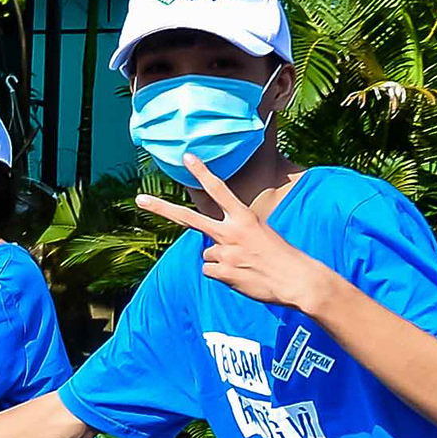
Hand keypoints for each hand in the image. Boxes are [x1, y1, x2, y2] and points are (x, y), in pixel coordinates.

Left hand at [137, 161, 336, 313]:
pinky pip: (210, 272)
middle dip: (162, 208)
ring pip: (207, 254)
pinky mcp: (223, 273)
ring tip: (244, 265)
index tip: (187, 157)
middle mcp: (231, 232)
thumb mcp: (262, 234)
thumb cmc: (282, 256)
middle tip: (140, 199)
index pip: (218, 190)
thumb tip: (210, 249)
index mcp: (244, 218)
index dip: (202, 172)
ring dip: (220, 261)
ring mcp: (225, 253)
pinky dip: (222, 276)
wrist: (296, 280)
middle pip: (189, 219)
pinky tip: (241, 277)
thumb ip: (234, 234)